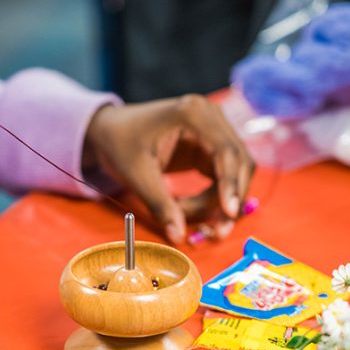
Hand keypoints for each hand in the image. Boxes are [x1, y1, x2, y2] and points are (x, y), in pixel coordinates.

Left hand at [84, 95, 254, 244]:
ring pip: (236, 173)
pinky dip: (216, 197)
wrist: (110, 131)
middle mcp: (211, 117)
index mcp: (193, 114)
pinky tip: (196, 211)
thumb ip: (159, 204)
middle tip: (216, 232)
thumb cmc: (119, 144)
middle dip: (230, 199)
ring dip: (223, 201)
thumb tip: (178, 236)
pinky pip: (225, 177)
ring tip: (192, 219)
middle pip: (239, 163)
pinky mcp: (211, 147)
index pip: (225, 151)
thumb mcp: (136, 174)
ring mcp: (214, 131)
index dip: (231, 184)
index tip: (228, 214)